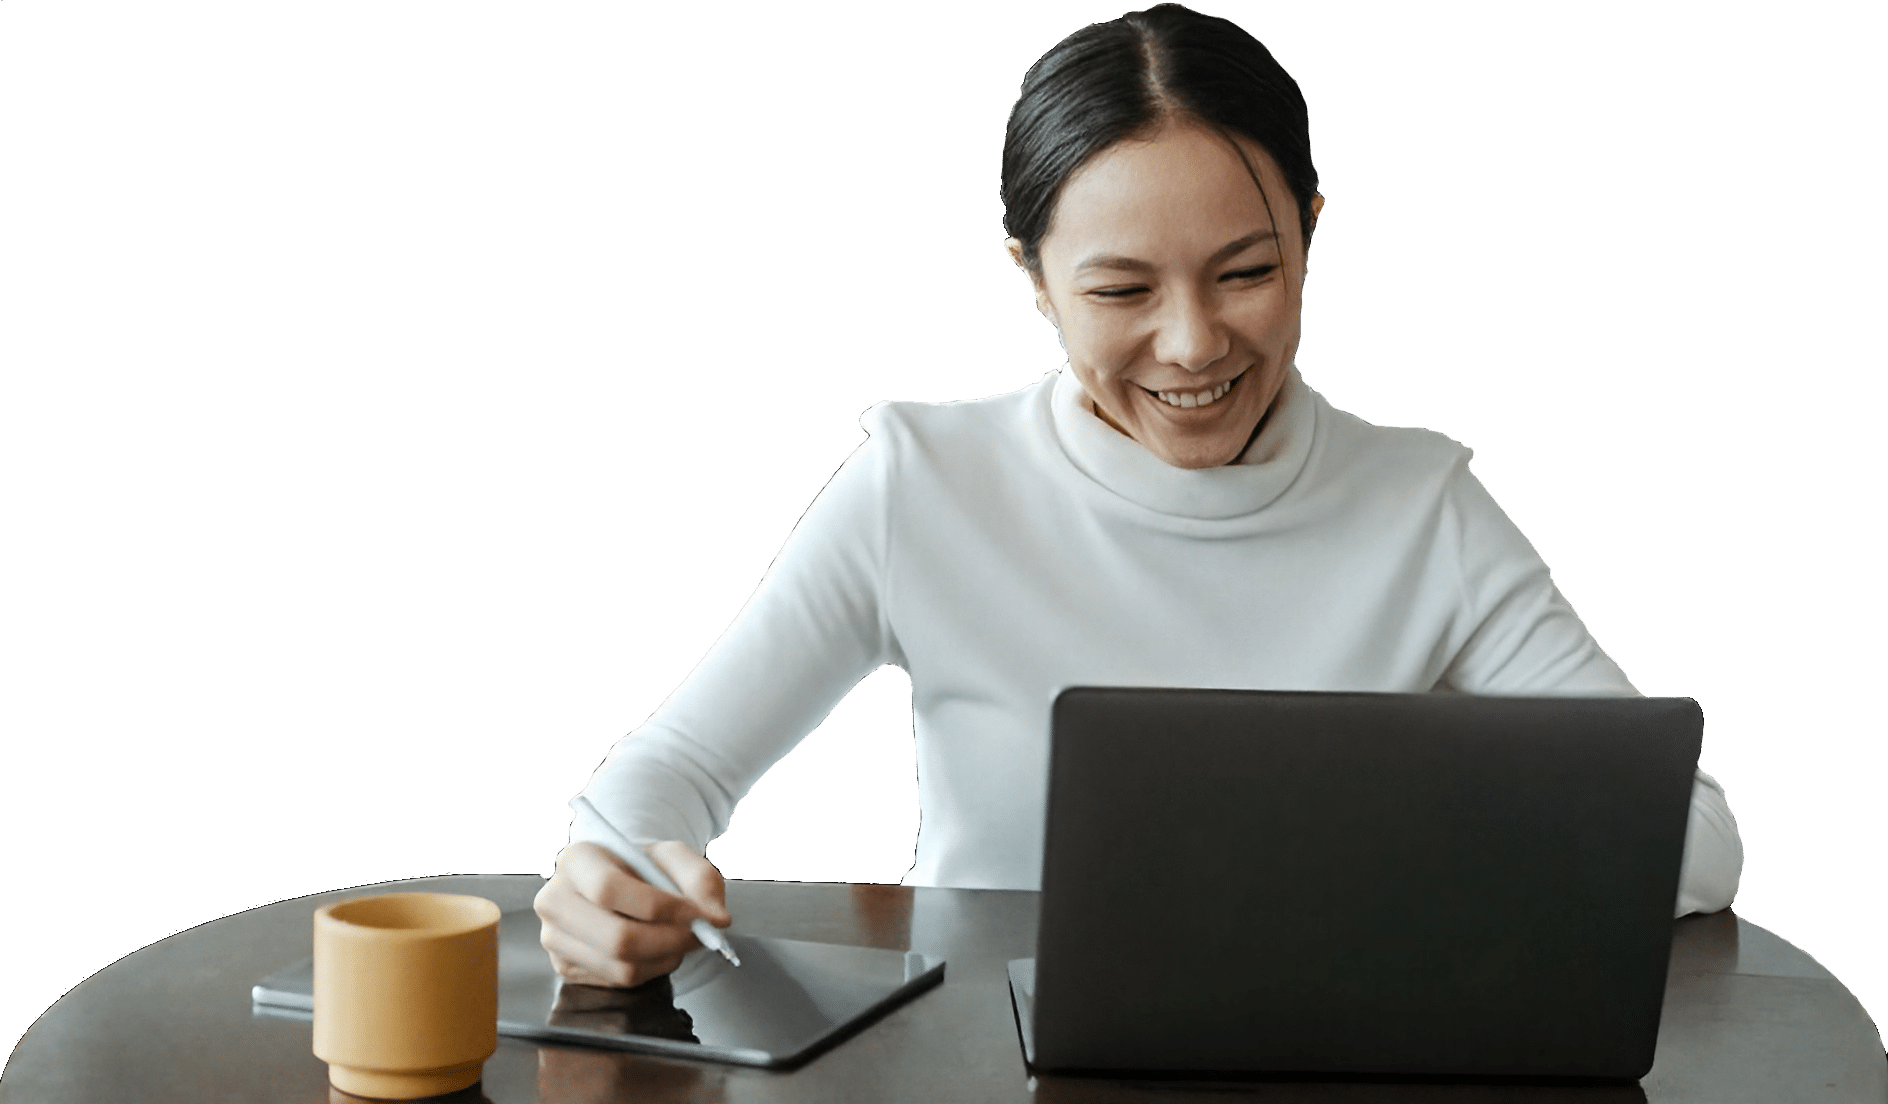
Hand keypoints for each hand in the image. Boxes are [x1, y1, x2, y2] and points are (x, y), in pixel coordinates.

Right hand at [534, 839, 731, 986]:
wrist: (621, 883)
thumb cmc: (643, 867)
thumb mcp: (675, 858)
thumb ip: (701, 879)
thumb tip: (716, 919)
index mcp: (575, 860)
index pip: (609, 889)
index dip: (659, 907)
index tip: (697, 914)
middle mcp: (555, 900)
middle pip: (615, 937)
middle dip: (669, 940)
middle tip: (700, 935)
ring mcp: (555, 938)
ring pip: (620, 966)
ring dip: (665, 958)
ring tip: (681, 939)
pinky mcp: (565, 968)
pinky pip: (617, 981)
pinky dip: (651, 969)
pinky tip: (659, 949)